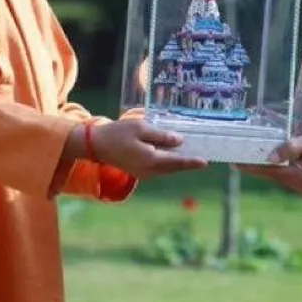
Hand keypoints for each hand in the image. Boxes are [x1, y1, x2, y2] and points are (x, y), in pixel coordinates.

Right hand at [88, 119, 207, 179]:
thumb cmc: (117, 133)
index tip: (205, 161)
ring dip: (178, 163)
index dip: (191, 162)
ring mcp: (143, 172)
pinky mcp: (138, 170)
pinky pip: (158, 168)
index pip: (177, 162)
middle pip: (173, 167)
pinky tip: (172, 154)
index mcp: (151, 160)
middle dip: (187, 163)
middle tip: (202, 158)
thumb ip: (161, 135)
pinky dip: (168, 163)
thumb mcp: (141, 128)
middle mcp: (149, 170)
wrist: (96, 145)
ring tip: (191, 155)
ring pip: (166, 169)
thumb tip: (179, 141)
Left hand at [237, 131, 301, 195]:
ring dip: (271, 168)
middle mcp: (301, 187)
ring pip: (281, 178)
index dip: (251, 167)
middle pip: (273, 176)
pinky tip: (277, 161)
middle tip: (242, 157)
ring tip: (256, 157)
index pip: (269, 171)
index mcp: (300, 176)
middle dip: (259, 167)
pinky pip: (291, 179)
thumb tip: (270, 157)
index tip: (235, 163)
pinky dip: (283, 171)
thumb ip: (289, 148)